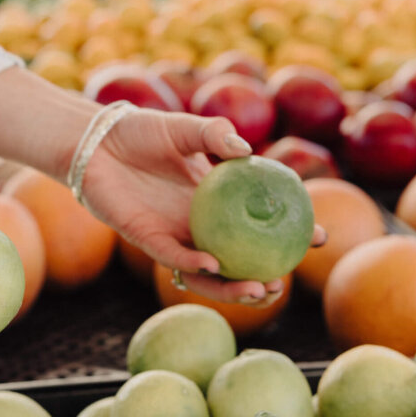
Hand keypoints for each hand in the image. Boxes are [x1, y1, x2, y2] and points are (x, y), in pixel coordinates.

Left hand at [81, 109, 325, 306]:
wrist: (96, 142)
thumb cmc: (140, 132)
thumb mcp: (184, 127)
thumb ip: (214, 134)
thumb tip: (245, 150)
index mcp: (215, 198)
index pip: (258, 221)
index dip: (290, 231)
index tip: (319, 236)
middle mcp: (198, 222)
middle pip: (238, 260)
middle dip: (263, 277)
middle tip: (285, 280)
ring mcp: (174, 233)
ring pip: (209, 273)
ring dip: (233, 287)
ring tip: (260, 289)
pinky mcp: (146, 238)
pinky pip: (173, 258)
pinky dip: (194, 264)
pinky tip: (214, 265)